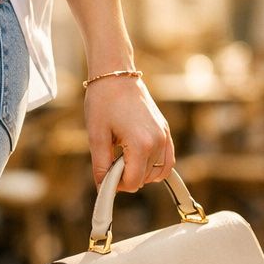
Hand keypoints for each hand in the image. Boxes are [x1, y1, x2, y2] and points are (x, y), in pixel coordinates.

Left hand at [83, 75, 175, 191]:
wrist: (116, 76)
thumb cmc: (103, 102)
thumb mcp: (96, 136)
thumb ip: (101, 165)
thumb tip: (102, 188)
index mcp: (141, 144)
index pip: (133, 182)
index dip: (117, 184)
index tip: (105, 175)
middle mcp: (158, 141)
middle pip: (144, 179)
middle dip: (126, 176)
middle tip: (111, 159)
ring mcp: (164, 135)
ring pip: (157, 173)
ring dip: (140, 172)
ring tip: (122, 156)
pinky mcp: (165, 131)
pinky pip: (167, 161)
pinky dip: (154, 167)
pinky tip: (137, 160)